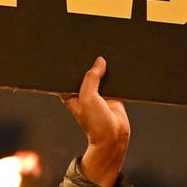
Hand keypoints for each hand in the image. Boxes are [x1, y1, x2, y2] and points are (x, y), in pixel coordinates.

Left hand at [59, 57, 128, 186]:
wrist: (114, 136)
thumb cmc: (95, 123)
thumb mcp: (88, 98)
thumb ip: (91, 79)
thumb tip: (99, 61)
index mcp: (70, 94)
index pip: (68, 74)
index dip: (71, 64)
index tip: (74, 50)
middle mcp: (83, 92)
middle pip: (85, 72)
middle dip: (89, 64)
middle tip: (93, 49)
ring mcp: (97, 92)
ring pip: (100, 74)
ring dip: (104, 68)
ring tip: (107, 54)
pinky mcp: (111, 93)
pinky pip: (113, 79)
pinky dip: (115, 74)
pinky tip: (118, 65)